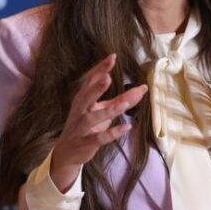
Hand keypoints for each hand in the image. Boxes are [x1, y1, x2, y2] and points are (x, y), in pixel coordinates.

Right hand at [51, 54, 147, 191]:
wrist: (67, 152)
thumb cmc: (87, 125)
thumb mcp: (103, 110)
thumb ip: (122, 99)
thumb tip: (143, 88)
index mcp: (83, 98)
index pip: (90, 80)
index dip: (100, 68)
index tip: (112, 57)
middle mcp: (80, 110)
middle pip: (86, 96)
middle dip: (96, 87)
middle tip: (108, 77)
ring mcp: (82, 127)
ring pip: (94, 118)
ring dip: (109, 111)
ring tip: (124, 105)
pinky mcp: (86, 142)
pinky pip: (99, 138)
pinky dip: (113, 133)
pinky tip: (126, 127)